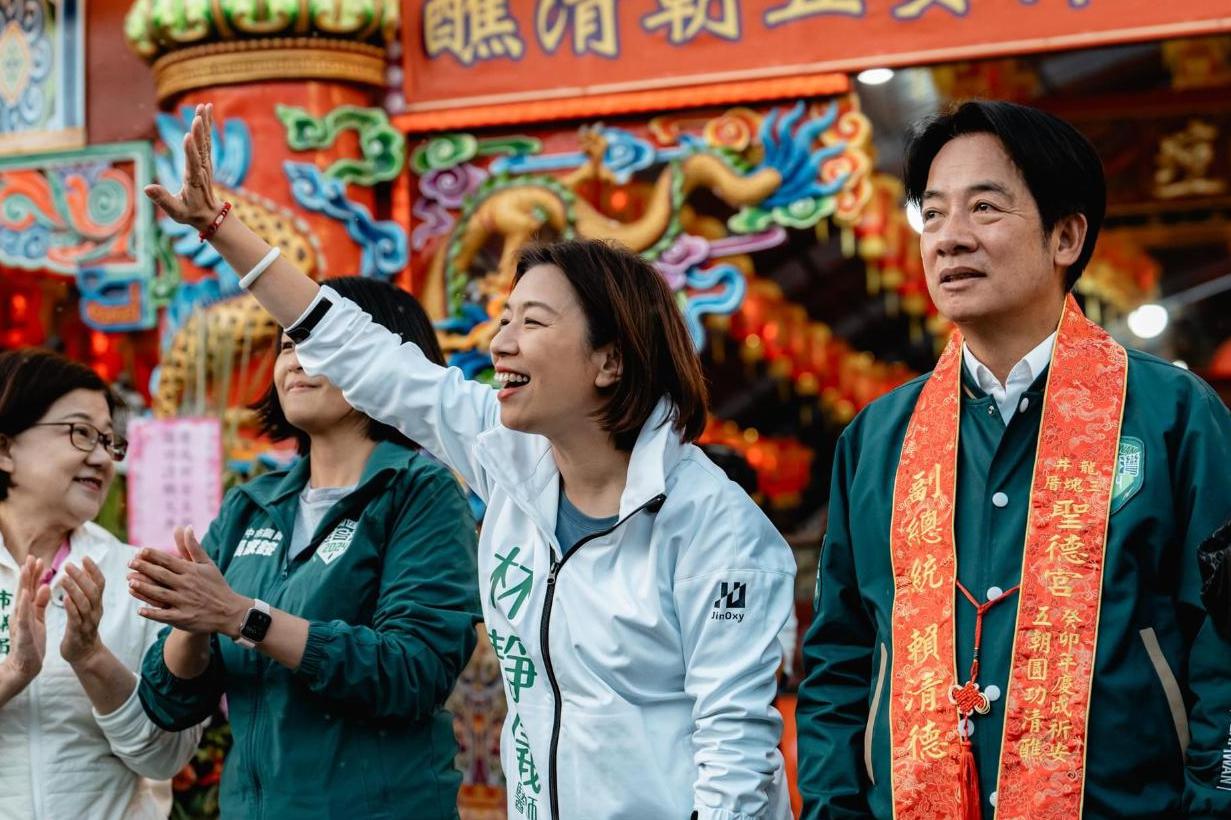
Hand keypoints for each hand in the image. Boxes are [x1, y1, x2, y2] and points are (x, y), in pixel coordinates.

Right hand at [3, 557, 49, 684]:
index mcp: (26, 610)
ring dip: (24, 583)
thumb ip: (40, 603)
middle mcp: (20, 614)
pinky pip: (24, 616)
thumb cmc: (31, 641)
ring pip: (22, 600)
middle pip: (24, 590)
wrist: (25, 666)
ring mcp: (20, 622)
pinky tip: (27, 593)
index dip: (33, 575)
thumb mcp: (37, 619)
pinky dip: (25, 604)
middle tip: (31, 556)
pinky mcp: (23, 633)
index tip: (38, 559)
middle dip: (27, 574)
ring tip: (27, 569)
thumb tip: (45, 586)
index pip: (29, 589)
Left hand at [59, 558, 107, 665]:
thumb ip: (87, 591)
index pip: (100, 583)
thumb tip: (84, 570)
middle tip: (68, 564)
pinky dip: (71, 608)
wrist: (84, 654)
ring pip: (84, 603)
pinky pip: (76, 619)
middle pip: (92, 590)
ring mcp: (88, 622)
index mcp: (97, 604)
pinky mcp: (78, 633)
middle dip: (81, 576)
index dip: (93, 570)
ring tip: (63, 578)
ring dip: (74, 589)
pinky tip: (64, 599)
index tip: (84, 557)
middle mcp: (96, 611)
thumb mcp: (88, 607)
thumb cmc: (82, 628)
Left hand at [127, 526, 248, 637]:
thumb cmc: (216, 585)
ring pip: (160, 594)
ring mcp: (185, 602)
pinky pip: (165, 615)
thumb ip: (193, 547)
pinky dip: (153, 613)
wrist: (230, 611)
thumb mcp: (207, 564)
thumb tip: (186, 527)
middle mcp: (187, 585)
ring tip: (130, 582)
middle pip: (162, 575)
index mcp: (191, 571)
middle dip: (144, 568)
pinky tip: (140, 610)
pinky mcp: (184, 618)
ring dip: (145, 588)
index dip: (153, 555)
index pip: (169, 560)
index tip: (140, 551)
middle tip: (129, 563)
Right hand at [143, 103, 220, 232]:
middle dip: (199, 132)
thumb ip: (162, 199)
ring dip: (205, 123)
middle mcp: (201, 169)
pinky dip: (207, 125)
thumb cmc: (189, 213)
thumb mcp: (176, 211)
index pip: (192, 164)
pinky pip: (206, 140)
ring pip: (205, 140)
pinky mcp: (205, 159)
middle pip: (201, 148)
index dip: (190, 150)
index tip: (187, 136)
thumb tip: (146, 188)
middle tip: (198, 116)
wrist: (208, 214)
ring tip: (205, 106)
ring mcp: (205, 163)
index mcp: (193, 180)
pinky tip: (206, 111)